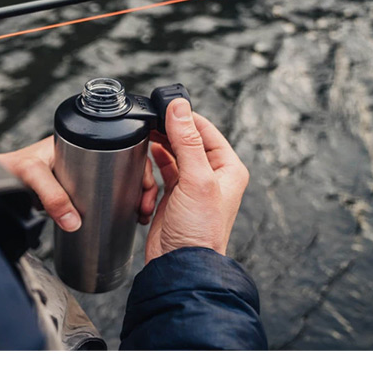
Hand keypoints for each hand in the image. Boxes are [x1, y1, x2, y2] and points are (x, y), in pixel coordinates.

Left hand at [0, 136, 159, 232]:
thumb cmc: (10, 168)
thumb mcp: (33, 176)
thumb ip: (52, 197)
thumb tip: (74, 221)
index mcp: (80, 139)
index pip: (121, 145)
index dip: (139, 165)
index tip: (145, 188)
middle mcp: (85, 152)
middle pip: (126, 165)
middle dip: (143, 185)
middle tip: (145, 208)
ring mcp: (82, 170)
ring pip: (119, 180)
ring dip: (134, 195)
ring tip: (140, 215)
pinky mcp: (77, 188)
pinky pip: (105, 192)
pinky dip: (119, 203)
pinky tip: (126, 216)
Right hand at [145, 98, 248, 264]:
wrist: (180, 266)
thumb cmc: (199, 231)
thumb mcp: (196, 180)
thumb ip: (187, 141)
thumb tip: (179, 106)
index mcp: (227, 167)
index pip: (204, 129)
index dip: (183, 117)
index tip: (161, 108)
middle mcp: (211, 175)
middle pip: (183, 141)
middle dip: (163, 141)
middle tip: (146, 133)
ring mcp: (190, 186)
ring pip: (167, 157)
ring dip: (153, 164)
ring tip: (146, 175)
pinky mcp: (172, 197)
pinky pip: (157, 176)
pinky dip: (148, 182)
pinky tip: (147, 194)